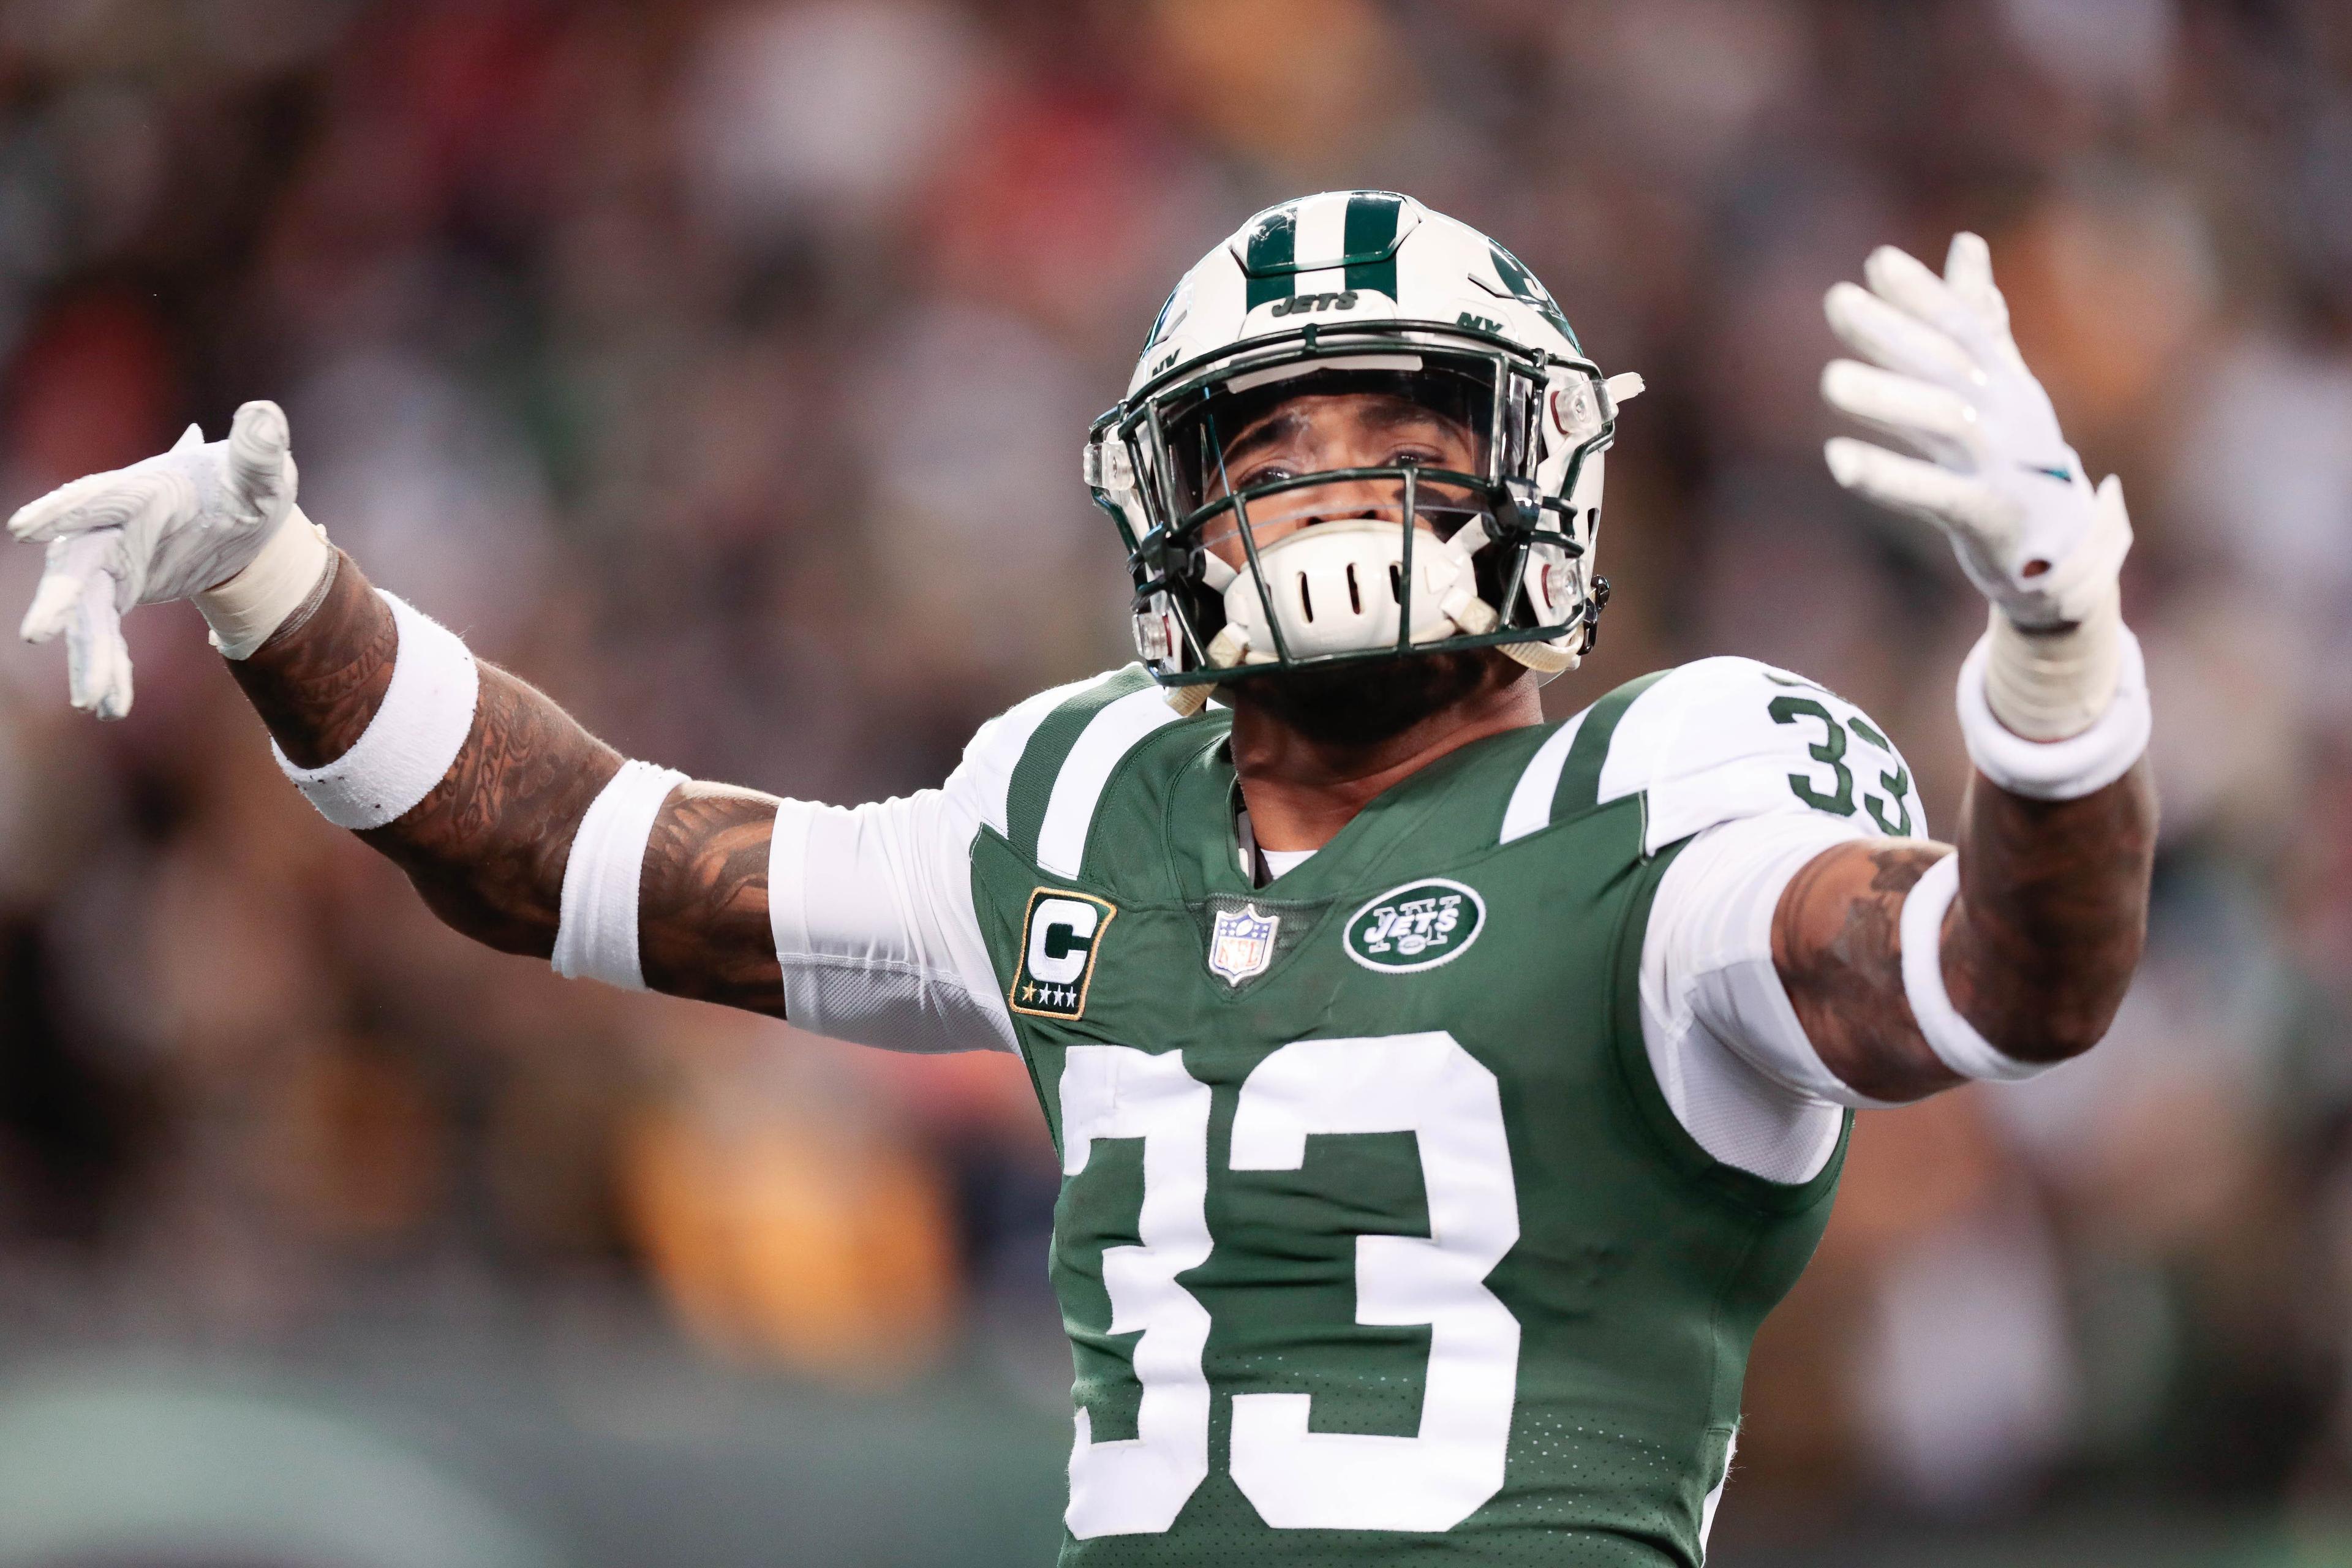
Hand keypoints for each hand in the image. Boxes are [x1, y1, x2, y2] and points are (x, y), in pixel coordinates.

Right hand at [10, 399, 298, 718]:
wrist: (241, 520)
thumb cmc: (246, 484)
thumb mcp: (262, 473)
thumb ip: (259, 449)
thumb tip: (263, 416)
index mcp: (144, 490)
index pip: (99, 497)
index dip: (64, 511)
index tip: (25, 529)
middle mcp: (113, 526)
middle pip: (78, 564)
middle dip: (60, 597)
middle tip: (40, 630)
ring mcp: (109, 561)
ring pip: (87, 612)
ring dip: (88, 654)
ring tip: (94, 700)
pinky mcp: (116, 590)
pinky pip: (103, 634)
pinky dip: (107, 667)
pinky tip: (111, 707)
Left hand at [1820, 233, 2128, 629]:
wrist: (2061, 550)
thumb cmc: (2018, 455)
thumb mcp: (2002, 381)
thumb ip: (1978, 317)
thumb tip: (1966, 242)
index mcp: (2005, 380)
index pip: (1964, 327)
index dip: (1924, 294)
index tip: (1877, 262)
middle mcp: (2006, 414)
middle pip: (1948, 365)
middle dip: (1893, 331)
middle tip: (1836, 300)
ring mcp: (2000, 465)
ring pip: (1946, 423)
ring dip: (1888, 399)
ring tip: (1828, 380)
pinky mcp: (1986, 516)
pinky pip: (1935, 495)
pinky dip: (1888, 477)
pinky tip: (1838, 459)